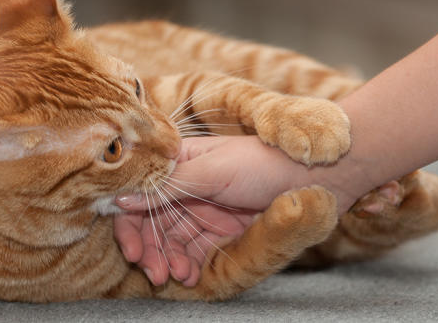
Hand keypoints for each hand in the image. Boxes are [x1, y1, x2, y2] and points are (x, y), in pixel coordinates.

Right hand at [112, 135, 343, 285]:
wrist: (316, 177)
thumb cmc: (265, 163)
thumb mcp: (213, 171)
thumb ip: (169, 187)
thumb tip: (120, 199)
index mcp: (180, 161)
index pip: (141, 192)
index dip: (130, 221)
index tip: (131, 248)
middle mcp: (187, 186)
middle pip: (152, 221)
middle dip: (148, 247)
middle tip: (151, 271)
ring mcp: (204, 210)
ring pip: (171, 240)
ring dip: (167, 260)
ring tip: (174, 275)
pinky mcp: (221, 231)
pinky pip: (195, 251)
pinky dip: (188, 265)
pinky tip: (188, 276)